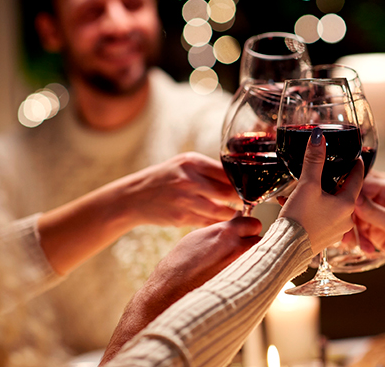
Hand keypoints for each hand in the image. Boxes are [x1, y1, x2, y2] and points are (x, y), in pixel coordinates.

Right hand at [100, 217, 261, 363]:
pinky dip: (249, 272)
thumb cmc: (179, 264)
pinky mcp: (241, 282)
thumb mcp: (199, 237)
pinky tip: (235, 275)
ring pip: (259, 255)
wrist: (170, 291)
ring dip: (254, 256)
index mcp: (225, 232)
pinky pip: (254, 272)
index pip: (253, 222)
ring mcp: (240, 266)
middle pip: (260, 238)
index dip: (249, 227)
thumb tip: (235, 223)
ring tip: (238, 262)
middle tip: (243, 247)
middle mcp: (236, 247)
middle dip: (254, 241)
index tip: (245, 231)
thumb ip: (221, 229)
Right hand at [112, 152, 240, 227]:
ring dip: (231, 213)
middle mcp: (189, 180)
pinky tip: (220, 220)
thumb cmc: (166, 178)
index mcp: (193, 162)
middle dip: (241, 199)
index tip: (249, 187)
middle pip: (229, 193)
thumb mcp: (185, 164)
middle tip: (246, 201)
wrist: (135, 196)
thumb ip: (209, 169)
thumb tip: (239, 179)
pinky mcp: (182, 218)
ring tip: (234, 212)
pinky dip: (218, 222)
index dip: (242, 182)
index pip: (228, 173)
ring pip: (223, 211)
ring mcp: (185, 200)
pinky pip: (209, 222)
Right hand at [279, 128, 363, 253]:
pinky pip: (321, 217)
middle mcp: (345, 219)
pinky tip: (294, 203)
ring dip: (320, 195)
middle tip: (328, 168)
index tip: (356, 157)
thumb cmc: (299, 220)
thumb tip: (319, 137)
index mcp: (347, 205)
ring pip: (331, 205)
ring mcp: (335, 231)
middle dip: (334, 180)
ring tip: (305, 186)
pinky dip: (312, 208)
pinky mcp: (322, 238)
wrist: (285, 250)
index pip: (358, 179)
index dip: (356, 166)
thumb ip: (314, 160)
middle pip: (344, 192)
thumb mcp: (307, 185)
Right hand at [354, 175, 384, 284]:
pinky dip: (359, 241)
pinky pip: (360, 232)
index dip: (347, 196)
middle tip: (345, 233)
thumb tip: (352, 198)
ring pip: (355, 218)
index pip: (361, 184)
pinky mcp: (380, 232)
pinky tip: (367, 250)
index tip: (338, 209)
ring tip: (355, 245)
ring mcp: (381, 216)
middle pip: (354, 202)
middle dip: (347, 218)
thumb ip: (374, 212)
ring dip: (352, 232)